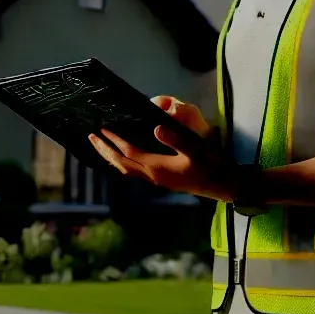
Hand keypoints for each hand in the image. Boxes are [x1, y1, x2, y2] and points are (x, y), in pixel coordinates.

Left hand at [88, 96, 233, 199]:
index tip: (103, 128)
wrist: (223, 185)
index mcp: (158, 168)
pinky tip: (122, 158)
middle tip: (91, 137)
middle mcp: (153, 176)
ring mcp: (156, 180)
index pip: (129, 153)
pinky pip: (134, 172)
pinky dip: (122, 163)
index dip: (115, 141)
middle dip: (105, 150)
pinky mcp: (161, 180)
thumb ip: (176, 139)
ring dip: (111, 158)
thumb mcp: (196, 149)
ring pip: (126, 170)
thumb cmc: (212, 165)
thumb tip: (156, 128)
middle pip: (121, 163)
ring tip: (100, 146)